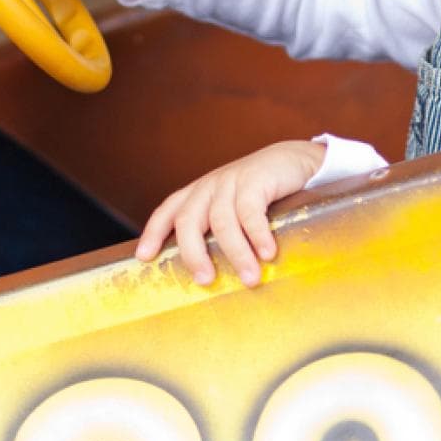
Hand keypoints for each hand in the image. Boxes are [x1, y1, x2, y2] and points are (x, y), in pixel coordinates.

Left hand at [135, 140, 325, 286]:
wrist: (295, 160)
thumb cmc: (262, 193)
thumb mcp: (233, 207)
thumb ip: (218, 230)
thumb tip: (212, 275)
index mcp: (199, 194)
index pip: (168, 211)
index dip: (153, 233)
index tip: (144, 257)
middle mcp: (209, 187)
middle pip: (189, 221)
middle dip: (193, 254)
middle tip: (205, 280)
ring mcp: (231, 182)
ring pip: (222, 222)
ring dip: (236, 253)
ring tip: (251, 278)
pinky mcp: (255, 180)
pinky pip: (251, 212)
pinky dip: (258, 235)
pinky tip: (268, 253)